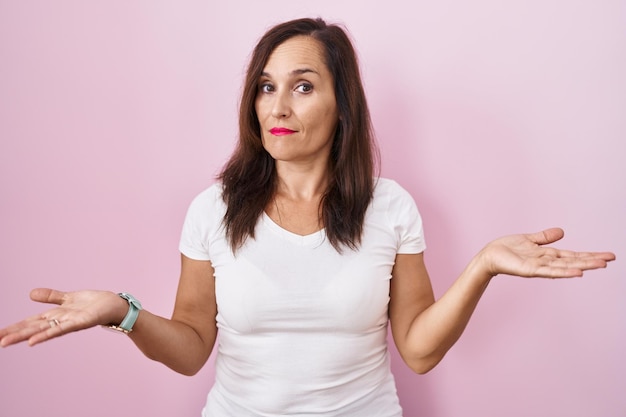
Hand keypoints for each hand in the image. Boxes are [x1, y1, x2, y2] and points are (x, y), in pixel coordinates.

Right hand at [0, 288, 126, 346]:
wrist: (113, 305)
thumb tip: (30, 294)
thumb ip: (51, 297)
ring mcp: (69, 323)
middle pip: (33, 328)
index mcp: (55, 315)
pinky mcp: (80, 322)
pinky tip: (33, 341)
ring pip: (43, 331)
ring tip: (6, 342)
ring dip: (25, 337)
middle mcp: (59, 321)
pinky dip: (46, 335)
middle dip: (14, 335)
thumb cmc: (92, 303)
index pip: (30, 322)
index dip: (14, 327)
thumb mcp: (68, 297)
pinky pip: (61, 329)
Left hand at [479, 228, 615, 278]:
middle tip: (611, 260)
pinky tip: (577, 272)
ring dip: (582, 266)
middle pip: (573, 261)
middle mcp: (546, 262)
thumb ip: (545, 237)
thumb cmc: (507, 249)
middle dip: (592, 260)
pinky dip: (563, 272)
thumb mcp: (529, 239)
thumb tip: (562, 232)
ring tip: (600, 265)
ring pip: (565, 266)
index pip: (573, 255)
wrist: (490, 255)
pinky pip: (549, 271)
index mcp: (548, 255)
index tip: (608, 256)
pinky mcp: (529, 270)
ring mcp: (539, 267)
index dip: (590, 255)